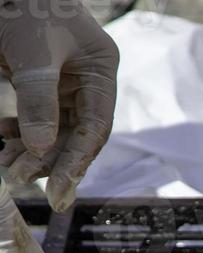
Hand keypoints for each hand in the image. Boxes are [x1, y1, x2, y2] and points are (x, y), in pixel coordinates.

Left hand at [0, 0, 118, 211]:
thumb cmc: (26, 5)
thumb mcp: (32, 52)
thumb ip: (38, 100)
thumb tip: (41, 149)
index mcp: (101, 71)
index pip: (95, 128)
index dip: (76, 162)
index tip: (57, 191)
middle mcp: (88, 81)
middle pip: (76, 134)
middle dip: (48, 160)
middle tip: (18, 179)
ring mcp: (65, 82)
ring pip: (55, 129)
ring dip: (31, 150)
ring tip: (7, 166)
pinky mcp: (41, 82)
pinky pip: (37, 116)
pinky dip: (20, 131)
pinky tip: (4, 139)